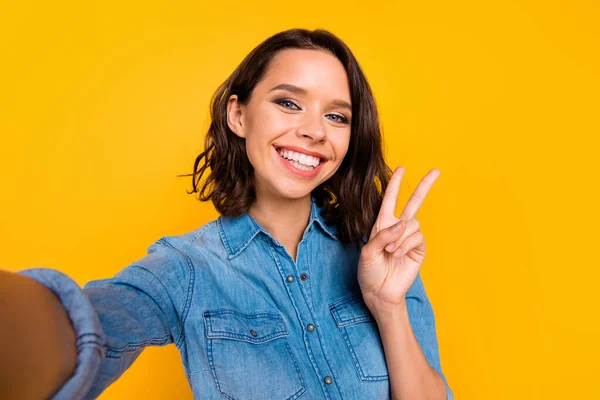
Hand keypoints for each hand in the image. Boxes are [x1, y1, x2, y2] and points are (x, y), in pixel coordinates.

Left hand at [358, 167, 440, 316]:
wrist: (379, 292)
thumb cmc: (369, 272)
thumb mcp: (367, 251)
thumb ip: (382, 235)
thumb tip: (402, 224)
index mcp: (382, 224)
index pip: (390, 199)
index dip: (395, 184)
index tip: (402, 168)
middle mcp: (398, 228)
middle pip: (414, 202)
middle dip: (425, 186)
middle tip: (436, 170)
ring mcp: (410, 238)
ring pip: (412, 223)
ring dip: (400, 237)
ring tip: (390, 252)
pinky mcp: (419, 249)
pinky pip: (417, 237)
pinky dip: (406, 244)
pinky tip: (397, 255)